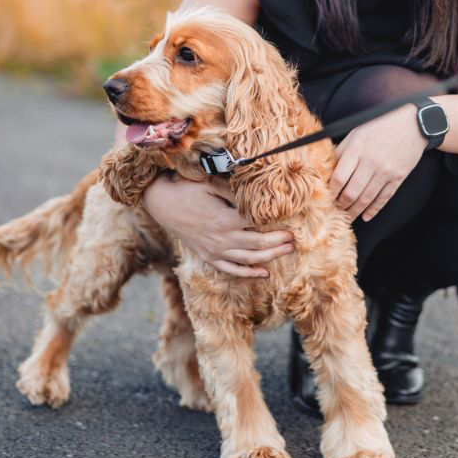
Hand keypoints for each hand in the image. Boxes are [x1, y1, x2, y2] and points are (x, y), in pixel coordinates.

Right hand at [141, 175, 292, 277]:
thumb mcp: (212, 185)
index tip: (291, 226)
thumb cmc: (188, 189)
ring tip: (287, 251)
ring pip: (248, 259)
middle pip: (258, 246)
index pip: (258, 227)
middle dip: (279, 244)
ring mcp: (214, 250)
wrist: (162, 203)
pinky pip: (231, 269)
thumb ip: (236, 192)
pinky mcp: (208, 256)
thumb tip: (258, 195)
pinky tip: (264, 273)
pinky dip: (248, 273)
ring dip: (270, 257)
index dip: (277, 227)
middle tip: (294, 241)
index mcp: (225, 219)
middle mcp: (222, 239)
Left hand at [330, 104, 426, 221]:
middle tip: (336, 209)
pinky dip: (374, 210)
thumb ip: (342, 151)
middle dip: (341, 205)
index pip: (338, 178)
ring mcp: (386, 172)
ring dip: (355, 211)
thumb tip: (328, 170)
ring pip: (366, 199)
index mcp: (357, 148)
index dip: (331, 191)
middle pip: (351, 193)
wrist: (413, 123)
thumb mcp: (357, 132)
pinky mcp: (398, 178)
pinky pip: (383, 199)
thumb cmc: (381, 124)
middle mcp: (371, 162)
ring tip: (347, 217)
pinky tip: (366, 216)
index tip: (327, 196)